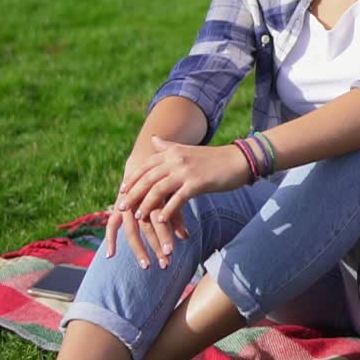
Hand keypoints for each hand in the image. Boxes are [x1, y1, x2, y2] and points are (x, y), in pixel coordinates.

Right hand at [104, 152, 188, 269]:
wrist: (144, 159)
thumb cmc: (162, 180)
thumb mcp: (171, 194)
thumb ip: (176, 215)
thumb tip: (185, 237)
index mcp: (155, 196)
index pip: (159, 220)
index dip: (165, 237)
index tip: (171, 253)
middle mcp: (139, 202)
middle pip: (146, 228)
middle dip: (156, 246)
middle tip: (166, 265)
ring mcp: (127, 205)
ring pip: (131, 230)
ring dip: (139, 249)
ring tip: (146, 266)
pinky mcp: (118, 207)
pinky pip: (111, 224)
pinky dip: (110, 238)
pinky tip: (110, 255)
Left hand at [114, 137, 248, 264]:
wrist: (238, 160)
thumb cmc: (214, 158)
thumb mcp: (188, 150)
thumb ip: (169, 146)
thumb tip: (153, 139)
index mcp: (173, 152)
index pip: (145, 166)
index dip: (132, 179)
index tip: (121, 191)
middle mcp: (176, 159)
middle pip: (147, 178)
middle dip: (133, 193)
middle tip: (121, 207)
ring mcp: (186, 171)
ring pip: (158, 189)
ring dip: (146, 204)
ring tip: (138, 217)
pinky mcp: (198, 183)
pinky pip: (178, 199)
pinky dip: (167, 210)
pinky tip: (161, 220)